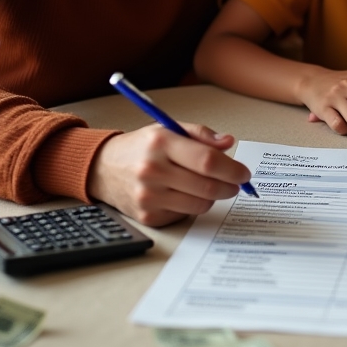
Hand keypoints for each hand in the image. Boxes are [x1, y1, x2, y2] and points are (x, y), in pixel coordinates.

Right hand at [87, 123, 246, 226]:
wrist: (102, 168)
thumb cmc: (141, 148)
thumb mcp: (169, 130)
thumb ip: (201, 135)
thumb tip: (228, 143)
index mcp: (161, 144)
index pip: (208, 161)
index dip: (232, 169)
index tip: (244, 173)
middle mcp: (152, 171)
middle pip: (207, 187)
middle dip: (230, 186)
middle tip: (235, 183)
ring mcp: (148, 197)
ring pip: (200, 205)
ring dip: (212, 197)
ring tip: (208, 186)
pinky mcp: (147, 217)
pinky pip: (184, 215)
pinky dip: (191, 206)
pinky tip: (183, 194)